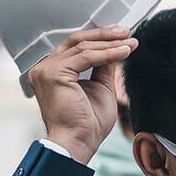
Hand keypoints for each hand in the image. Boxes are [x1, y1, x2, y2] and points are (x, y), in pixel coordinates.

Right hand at [27, 25, 137, 162]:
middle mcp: (44, 68)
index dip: (99, 38)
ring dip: (110, 43)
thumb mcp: (101, 87)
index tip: (122, 35)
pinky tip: (124, 52)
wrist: (78, 143)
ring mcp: (46, 70)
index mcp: (52, 71)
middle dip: (104, 34)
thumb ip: (104, 66)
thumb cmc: (87, 125)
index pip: (76, 47)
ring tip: (130, 43)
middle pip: (77, 41)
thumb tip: (115, 47)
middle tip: (126, 31)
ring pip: (83, 47)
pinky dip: (107, 53)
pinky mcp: (53, 74)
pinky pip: (85, 57)